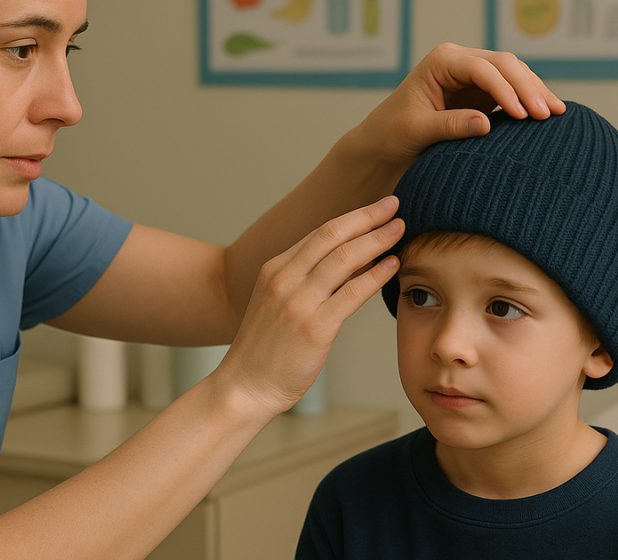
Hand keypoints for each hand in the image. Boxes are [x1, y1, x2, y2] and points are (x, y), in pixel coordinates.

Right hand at [216, 196, 402, 415]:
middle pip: (331, 236)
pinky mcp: (314, 328)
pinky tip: (392, 265)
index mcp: (274, 270)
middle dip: (367, 217)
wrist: (245, 386)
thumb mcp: (276, 304)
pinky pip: (351, 293)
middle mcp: (283, 279)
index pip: (319, 234)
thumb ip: (302, 282)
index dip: (352, 218)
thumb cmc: (265, 350)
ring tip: (400, 229)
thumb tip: (344, 266)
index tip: (376, 209)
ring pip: (344, 259)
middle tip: (394, 204)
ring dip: (376, 240)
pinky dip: (375, 276)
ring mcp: (297, 302)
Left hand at [355, 43, 565, 169]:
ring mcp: (471, 74)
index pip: (482, 68)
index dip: (506, 89)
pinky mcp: (479, 91)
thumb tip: (487, 123)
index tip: (523, 114)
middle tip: (548, 114)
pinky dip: (528, 100)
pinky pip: (511, 90)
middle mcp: (458, 60)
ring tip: (556, 113)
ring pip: (513, 74)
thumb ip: (451, 125)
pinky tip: (547, 112)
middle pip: (504, 65)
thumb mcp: (418, 130)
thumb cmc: (392, 133)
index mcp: (441, 61)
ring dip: (534, 92)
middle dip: (528, 88)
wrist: (382, 142)